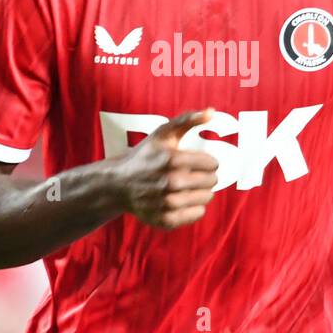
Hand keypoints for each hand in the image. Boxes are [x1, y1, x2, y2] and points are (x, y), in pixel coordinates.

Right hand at [114, 108, 219, 228]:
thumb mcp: (163, 133)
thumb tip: (212, 112)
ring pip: (206, 198)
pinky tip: (183, 200)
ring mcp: (168, 203)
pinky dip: (195, 207)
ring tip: (187, 187)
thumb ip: (188, 120)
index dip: (206, 161)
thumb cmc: (146, 156)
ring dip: (201, 192)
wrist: (119, 184)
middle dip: (205, 176)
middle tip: (190, 175)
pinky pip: (198, 213)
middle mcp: (171, 182)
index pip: (212, 164)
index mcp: (172, 160)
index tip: (194, 161)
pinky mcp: (166, 219)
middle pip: (212, 181)